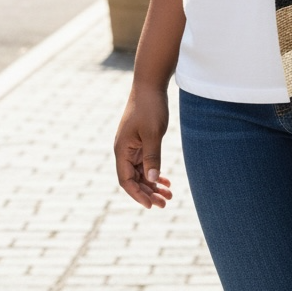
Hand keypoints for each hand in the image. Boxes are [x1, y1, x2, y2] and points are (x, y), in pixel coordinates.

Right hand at [114, 86, 173, 208]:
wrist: (150, 85)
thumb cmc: (150, 107)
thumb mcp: (153, 134)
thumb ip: (152, 157)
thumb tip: (152, 180)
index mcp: (122, 150)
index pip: (126, 181)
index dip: (138, 195)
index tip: (152, 205)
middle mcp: (124, 151)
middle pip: (134, 179)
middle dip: (148, 193)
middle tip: (165, 203)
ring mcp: (132, 147)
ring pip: (141, 172)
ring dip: (153, 184)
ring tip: (169, 195)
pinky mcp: (140, 141)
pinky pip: (145, 163)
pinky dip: (154, 172)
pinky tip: (166, 180)